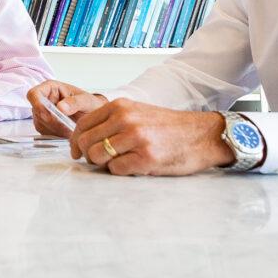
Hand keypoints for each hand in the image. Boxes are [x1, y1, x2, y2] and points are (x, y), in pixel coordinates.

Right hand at [26, 80, 105, 137]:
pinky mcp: (45, 126)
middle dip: (52, 121)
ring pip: (40, 124)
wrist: (93, 116)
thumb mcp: (87, 101)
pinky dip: (56, 134)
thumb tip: (61, 107)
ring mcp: (42, 114)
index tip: (49, 114)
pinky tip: (67, 132)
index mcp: (50, 88)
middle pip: (37, 112)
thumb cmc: (90, 104)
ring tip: (71, 129)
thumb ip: (75, 102)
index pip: (33, 94)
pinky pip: (45, 132)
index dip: (37, 104)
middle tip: (67, 126)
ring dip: (55, 129)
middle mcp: (43, 100)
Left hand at [73, 98, 233, 175]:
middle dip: (87, 155)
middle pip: (86, 142)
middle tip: (98, 161)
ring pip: (98, 156)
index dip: (75, 141)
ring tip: (118, 162)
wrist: (202, 135)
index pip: (82, 125)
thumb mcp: (137, 112)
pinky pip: (116, 170)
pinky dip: (120, 172)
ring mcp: (135, 138)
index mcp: (120, 106)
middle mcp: (125, 119)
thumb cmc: (169, 127)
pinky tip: (133, 166)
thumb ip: (112, 121)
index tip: (77, 152)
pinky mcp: (146, 158)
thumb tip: (84, 140)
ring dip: (103, 164)